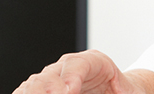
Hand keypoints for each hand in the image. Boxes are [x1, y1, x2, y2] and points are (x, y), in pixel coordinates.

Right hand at [13, 51, 153, 93]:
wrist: (123, 90)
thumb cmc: (125, 91)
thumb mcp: (127, 91)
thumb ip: (120, 90)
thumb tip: (96, 88)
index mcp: (96, 62)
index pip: (78, 63)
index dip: (70, 76)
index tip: (68, 90)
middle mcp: (72, 66)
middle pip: (53, 71)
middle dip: (47, 86)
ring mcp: (57, 76)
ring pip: (38, 81)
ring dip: (33, 91)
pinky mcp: (48, 87)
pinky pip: (31, 89)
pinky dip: (26, 93)